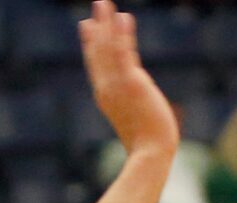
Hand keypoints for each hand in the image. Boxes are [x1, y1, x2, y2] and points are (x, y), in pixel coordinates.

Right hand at [81, 0, 176, 157]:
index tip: (86, 26)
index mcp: (105, 96)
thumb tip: (132, 108)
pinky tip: (123, 18)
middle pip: (98, 52)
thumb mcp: (133, 121)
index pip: (95, 65)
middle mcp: (107, 88)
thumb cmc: (146, 144)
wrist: (150, 153)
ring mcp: (117, 85)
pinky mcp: (132, 82)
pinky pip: (125, 53)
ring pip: (108, 48)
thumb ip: (129, 108)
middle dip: (97, 27)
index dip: (90, 44)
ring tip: (103, 2)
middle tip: (97, 4)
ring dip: (106, 23)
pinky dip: (123, 35)